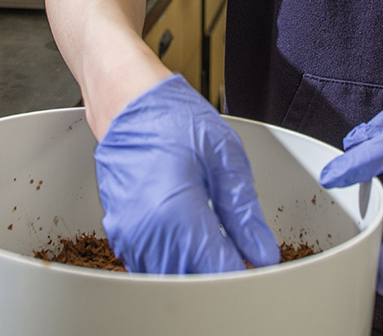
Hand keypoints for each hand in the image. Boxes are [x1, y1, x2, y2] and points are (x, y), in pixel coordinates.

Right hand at [94, 75, 279, 273]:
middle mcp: (146, 230)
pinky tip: (191, 242)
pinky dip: (174, 263)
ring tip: (219, 246)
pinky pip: (150, 265)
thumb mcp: (224, 157)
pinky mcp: (119, 232)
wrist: (127, 100)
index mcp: (176, 211)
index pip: (218, 270)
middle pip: (192, 282)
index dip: (245, 274)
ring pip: (170, 279)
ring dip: (196, 272)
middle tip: (242, 255)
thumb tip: (262, 251)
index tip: (260, 265)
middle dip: (221, 276)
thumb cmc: (171, 117)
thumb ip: (243, 212)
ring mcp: (127, 234)